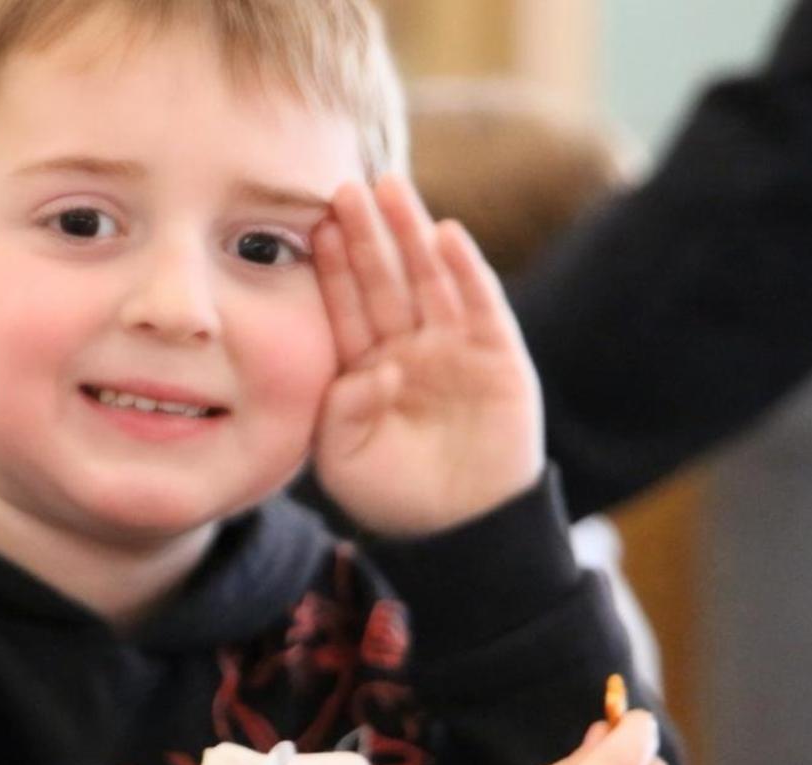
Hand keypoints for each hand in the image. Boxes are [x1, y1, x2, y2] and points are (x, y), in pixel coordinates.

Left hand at [310, 176, 542, 535]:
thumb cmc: (394, 497)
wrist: (460, 529)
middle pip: (383, 279)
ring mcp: (453, 348)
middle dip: (366, 234)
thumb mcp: (344, 461)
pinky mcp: (497, 357)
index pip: (345, 306)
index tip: (315, 226)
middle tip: (345, 187)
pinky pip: (480, 305)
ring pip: (428, 279)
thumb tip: (372, 370)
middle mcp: (407, 348)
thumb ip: (340, 412)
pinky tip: (447, 234)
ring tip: (392, 188)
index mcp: (364, 367)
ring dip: (411, 234)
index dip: (332, 267)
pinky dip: (465, 270)